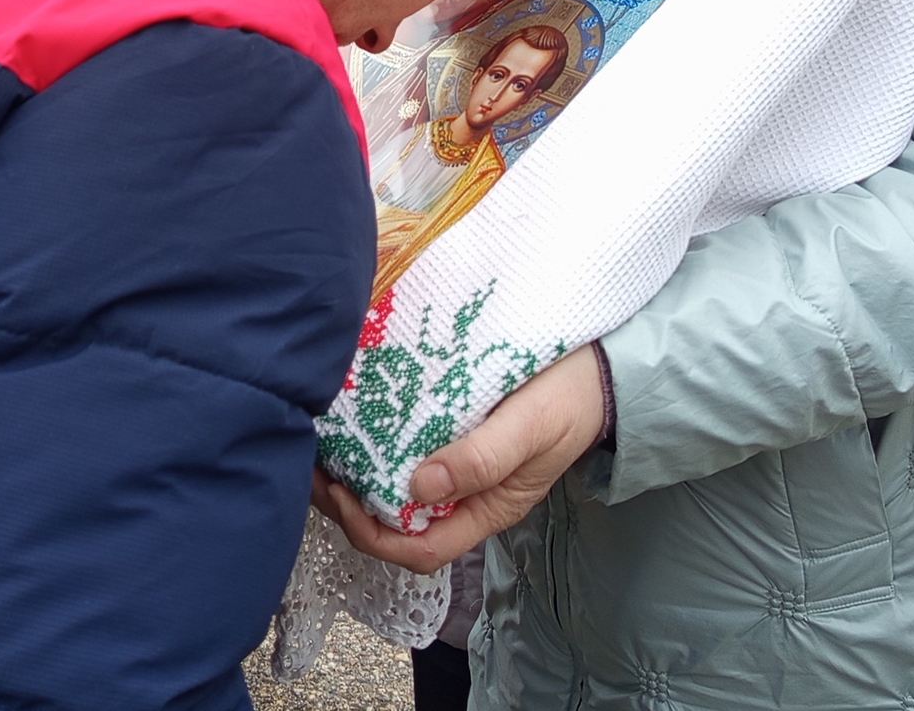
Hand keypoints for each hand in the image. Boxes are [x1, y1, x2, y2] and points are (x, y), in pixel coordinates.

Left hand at [312, 344, 605, 572]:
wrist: (602, 364)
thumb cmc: (571, 399)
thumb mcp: (531, 429)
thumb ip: (482, 459)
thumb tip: (417, 487)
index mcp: (485, 509)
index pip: (419, 549)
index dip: (372, 534)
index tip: (339, 495)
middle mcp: (466, 495)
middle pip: (397, 524)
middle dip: (348, 505)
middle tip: (310, 466)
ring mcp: (458, 465)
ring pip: (396, 488)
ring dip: (356, 474)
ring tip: (322, 444)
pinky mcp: (453, 431)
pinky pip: (407, 450)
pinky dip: (376, 443)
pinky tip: (356, 418)